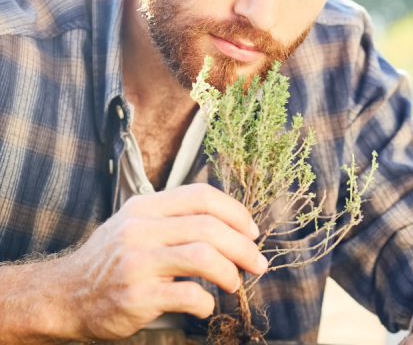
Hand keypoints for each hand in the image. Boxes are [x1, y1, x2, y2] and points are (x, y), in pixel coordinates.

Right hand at [57, 183, 266, 340]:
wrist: (64, 296)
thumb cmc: (112, 260)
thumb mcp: (136, 225)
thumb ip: (175, 217)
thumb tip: (233, 223)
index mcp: (145, 207)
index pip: (202, 196)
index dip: (236, 212)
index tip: (252, 231)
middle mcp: (140, 230)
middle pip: (210, 227)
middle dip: (244, 246)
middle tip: (258, 264)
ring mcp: (137, 263)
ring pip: (205, 257)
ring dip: (231, 272)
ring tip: (234, 283)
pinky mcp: (137, 297)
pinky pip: (189, 296)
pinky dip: (207, 303)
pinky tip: (204, 306)